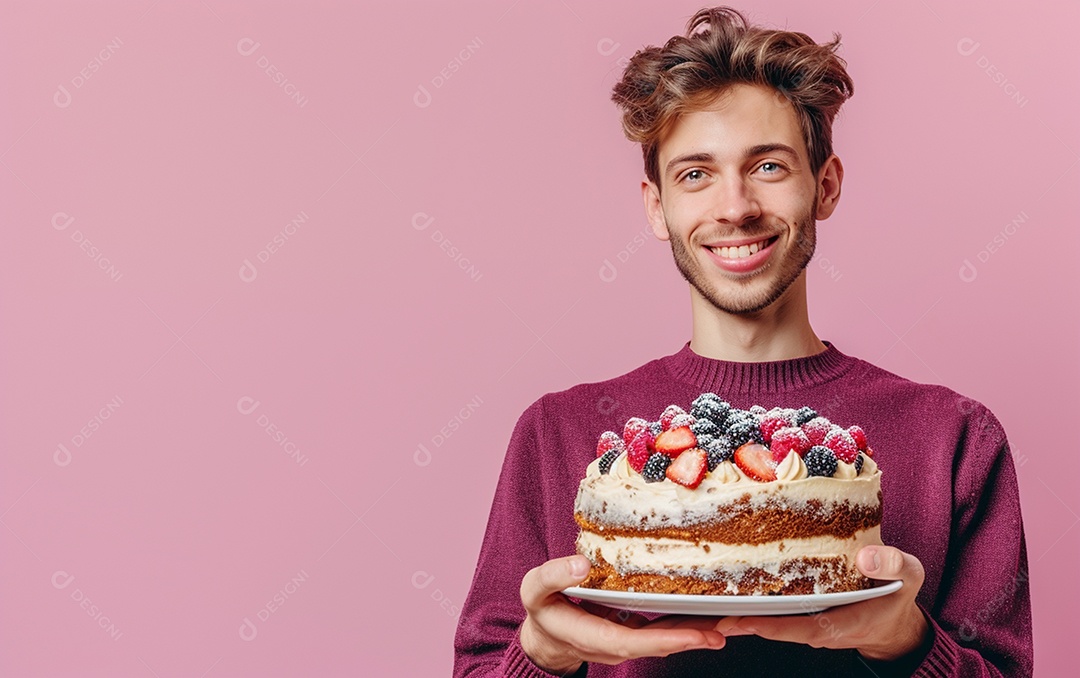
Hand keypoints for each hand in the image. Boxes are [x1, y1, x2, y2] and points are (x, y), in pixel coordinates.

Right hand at [519, 555, 726, 673]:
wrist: (545, 633)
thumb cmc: (542, 608)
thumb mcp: (535, 589)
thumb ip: (554, 576)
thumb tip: (582, 565)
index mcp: (589, 636)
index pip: (631, 642)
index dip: (665, 639)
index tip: (695, 634)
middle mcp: (613, 645)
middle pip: (657, 645)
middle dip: (692, 638)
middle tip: (727, 629)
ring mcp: (626, 641)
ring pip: (664, 640)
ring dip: (696, 633)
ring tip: (730, 623)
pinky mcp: (634, 633)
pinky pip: (663, 631)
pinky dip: (687, 625)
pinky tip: (710, 615)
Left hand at [716, 546, 929, 661]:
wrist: (894, 620)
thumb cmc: (899, 594)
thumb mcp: (909, 576)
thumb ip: (893, 565)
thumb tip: (867, 557)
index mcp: (843, 622)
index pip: (801, 627)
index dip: (772, 625)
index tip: (743, 621)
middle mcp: (819, 627)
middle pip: (775, 627)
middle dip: (743, 623)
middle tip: (709, 616)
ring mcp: (809, 623)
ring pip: (771, 621)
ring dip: (741, 615)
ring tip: (706, 606)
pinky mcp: (802, 615)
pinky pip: (775, 613)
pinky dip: (753, 607)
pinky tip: (728, 593)